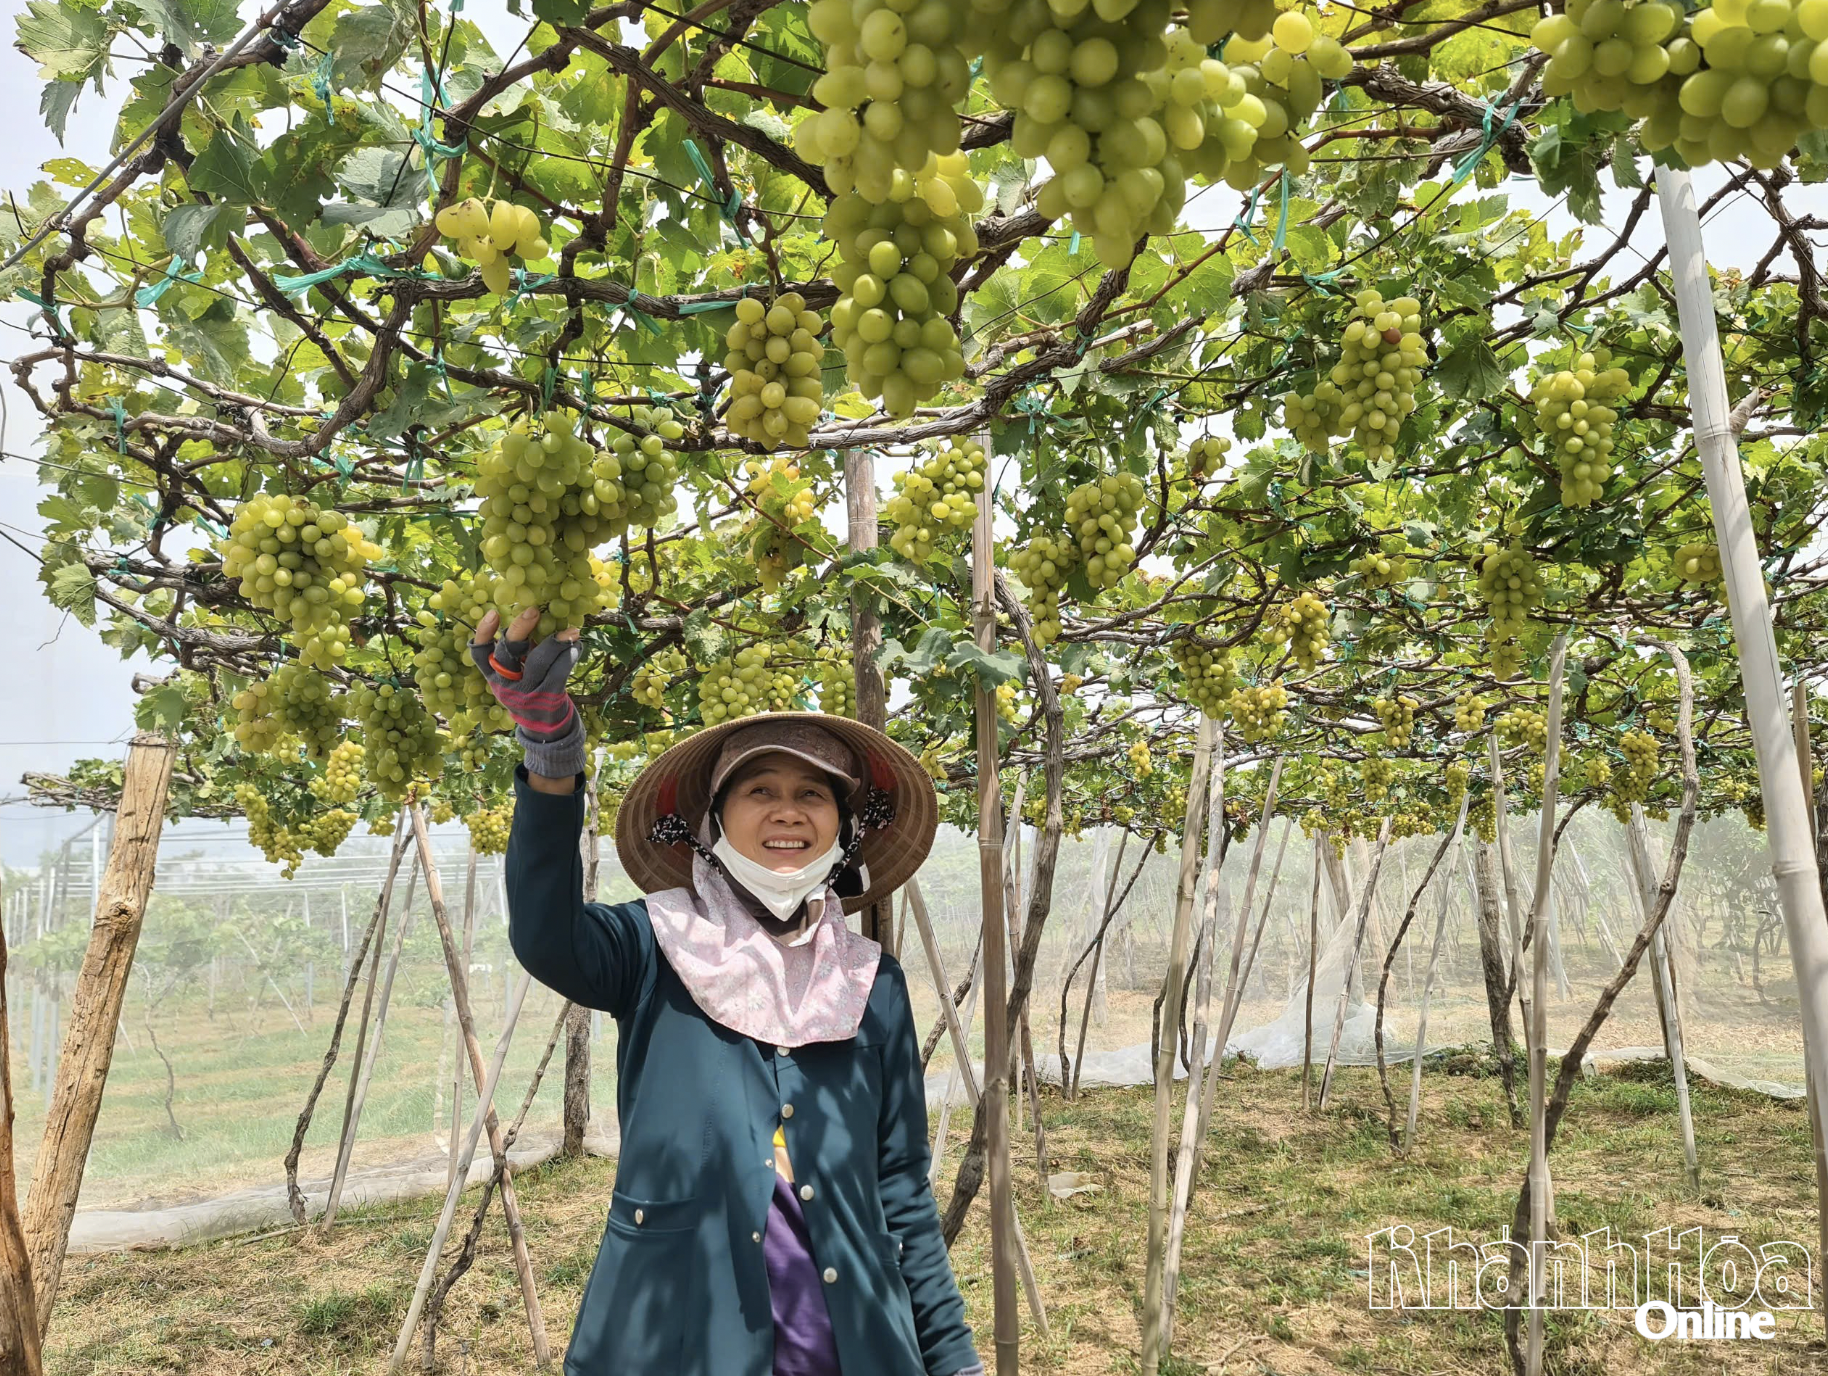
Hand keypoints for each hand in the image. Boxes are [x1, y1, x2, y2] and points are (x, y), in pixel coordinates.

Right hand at [471, 607, 585, 781]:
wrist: (544, 728)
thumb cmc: (529, 691)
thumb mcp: (514, 676)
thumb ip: (519, 652)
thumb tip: (534, 617)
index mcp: (492, 675)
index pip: (480, 654)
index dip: (484, 634)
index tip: (492, 614)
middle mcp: (505, 683)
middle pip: (507, 653)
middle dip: (520, 629)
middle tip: (533, 611)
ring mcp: (526, 692)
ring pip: (538, 661)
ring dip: (555, 641)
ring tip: (572, 630)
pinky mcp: (548, 697)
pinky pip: (560, 672)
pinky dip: (570, 656)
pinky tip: (578, 645)